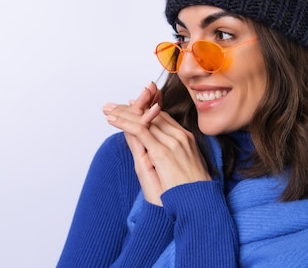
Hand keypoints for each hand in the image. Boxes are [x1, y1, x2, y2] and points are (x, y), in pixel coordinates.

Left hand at [103, 83, 210, 205]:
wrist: (199, 203)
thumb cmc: (193, 190)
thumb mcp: (184, 167)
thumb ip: (174, 154)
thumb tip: (162, 153)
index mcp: (186, 138)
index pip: (162, 117)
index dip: (145, 109)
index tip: (131, 104)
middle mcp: (180, 136)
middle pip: (152, 114)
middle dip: (131, 108)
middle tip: (113, 104)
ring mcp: (172, 142)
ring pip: (144, 120)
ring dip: (123, 113)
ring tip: (108, 109)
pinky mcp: (162, 152)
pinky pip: (140, 130)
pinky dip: (125, 123)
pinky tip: (112, 120)